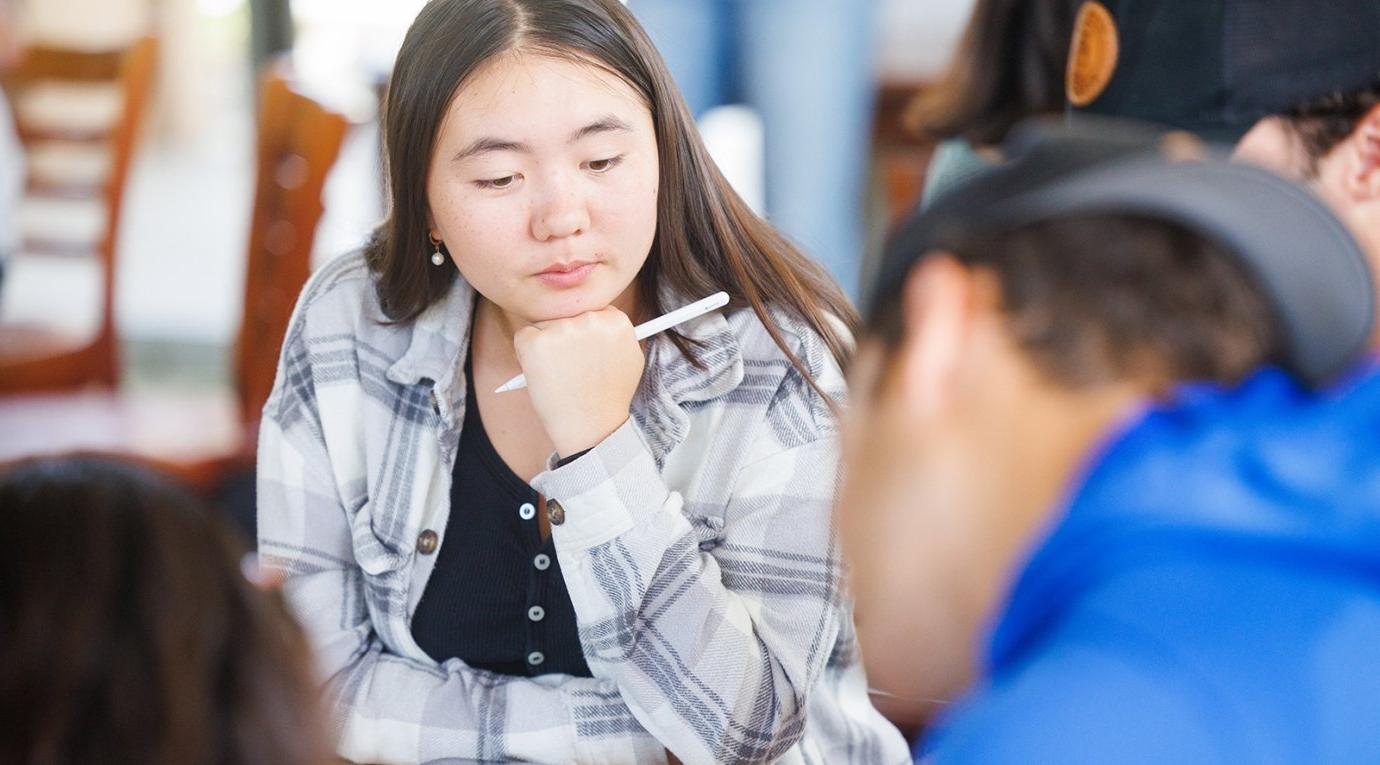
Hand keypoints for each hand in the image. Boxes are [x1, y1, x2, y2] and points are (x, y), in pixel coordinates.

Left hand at [513, 307, 644, 457]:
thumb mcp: (631, 360)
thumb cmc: (610, 398)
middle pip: (568, 316)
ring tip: (560, 375)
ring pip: (545, 325)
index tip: (584, 353)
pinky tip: (543, 374)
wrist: (591, 428)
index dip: (586, 335)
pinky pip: (524, 336)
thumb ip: (621, 336)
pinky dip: (527, 353)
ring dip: (547, 344)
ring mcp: (561, 329)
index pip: (594, 312)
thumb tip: (611, 319)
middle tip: (570, 368)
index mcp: (616, 321)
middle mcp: (590, 319)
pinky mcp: (535, 342)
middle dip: (565, 337)